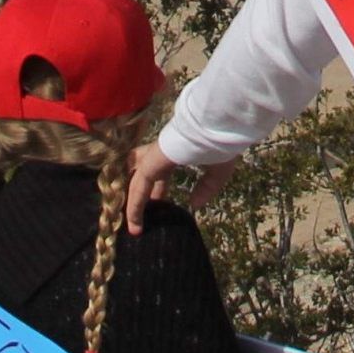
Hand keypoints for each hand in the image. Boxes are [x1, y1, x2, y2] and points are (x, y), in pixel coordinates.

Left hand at [123, 142, 237, 232]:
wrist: (216, 125)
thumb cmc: (220, 143)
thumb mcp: (218, 170)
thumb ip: (207, 187)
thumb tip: (194, 204)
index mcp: (177, 150)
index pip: (161, 171)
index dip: (161, 188)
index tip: (163, 204)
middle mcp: (161, 152)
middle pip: (142, 174)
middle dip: (143, 195)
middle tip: (146, 216)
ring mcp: (154, 157)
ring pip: (135, 182)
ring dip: (133, 203)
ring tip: (134, 227)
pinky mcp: (150, 163)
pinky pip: (138, 189)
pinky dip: (134, 208)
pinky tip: (136, 226)